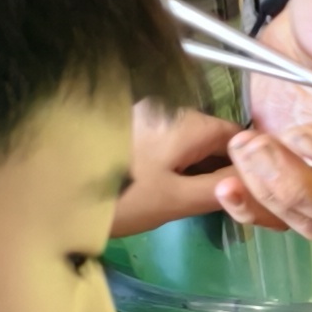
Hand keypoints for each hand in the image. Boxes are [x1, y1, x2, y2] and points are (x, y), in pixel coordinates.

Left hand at [112, 98, 241, 235]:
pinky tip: (165, 185)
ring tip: (191, 197)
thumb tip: (253, 179)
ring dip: (197, 167)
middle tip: (219, 203)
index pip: (238, 137)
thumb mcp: (177, 200)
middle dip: (220, 168)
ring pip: (190, 141)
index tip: (247, 195)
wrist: (57, 189)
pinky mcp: (130, 126)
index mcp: (188, 121)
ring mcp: (148, 115)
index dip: (247, 166)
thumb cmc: (121, 197)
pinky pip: (168, 142)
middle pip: (213, 137)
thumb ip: (219, 187)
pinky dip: (175, 162)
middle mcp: (171, 109)